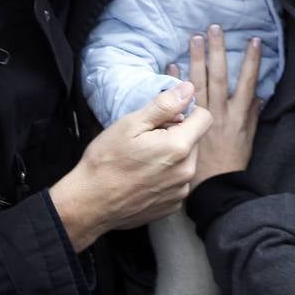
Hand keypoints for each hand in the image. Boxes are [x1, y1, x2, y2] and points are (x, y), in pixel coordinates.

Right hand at [49, 81, 211, 251]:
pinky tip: (144, 178)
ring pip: (187, 162)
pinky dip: (166, 177)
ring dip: (172, 157)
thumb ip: (164, 105)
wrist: (90, 203)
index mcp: (179, 147)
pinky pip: (178, 182)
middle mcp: (187, 171)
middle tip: (147, 140)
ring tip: (143, 161)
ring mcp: (181, 191)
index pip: (205, 118)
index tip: (165, 117)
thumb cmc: (106, 161)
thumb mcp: (131, 124)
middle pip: (195, 140)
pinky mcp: (174, 205)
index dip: (187, 112)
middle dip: (177, 135)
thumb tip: (188, 88)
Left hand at [185, 25, 261, 183]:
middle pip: (220, 76)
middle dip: (217, 51)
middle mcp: (220, 113)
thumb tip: (259, 95)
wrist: (214, 187)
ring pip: (199, 83)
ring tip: (194, 38)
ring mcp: (201, 118)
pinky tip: (171, 65)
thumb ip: (252, 117)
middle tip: (214, 28)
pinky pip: (177, 100)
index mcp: (238, 115)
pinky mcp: (185, 125)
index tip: (253, 40)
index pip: (247, 82)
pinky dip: (174, 81)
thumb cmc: (231, 164)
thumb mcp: (248, 140)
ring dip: (196, 59)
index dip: (251, 61)